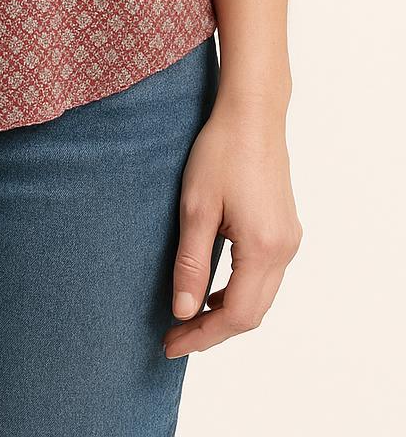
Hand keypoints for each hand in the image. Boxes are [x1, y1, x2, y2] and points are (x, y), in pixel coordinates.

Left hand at [163, 95, 302, 356]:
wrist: (252, 114)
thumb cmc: (221, 152)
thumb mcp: (196, 208)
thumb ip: (191, 263)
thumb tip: (183, 311)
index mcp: (264, 248)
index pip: (235, 315)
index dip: (202, 336)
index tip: (170, 344)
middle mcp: (284, 250)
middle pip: (252, 314)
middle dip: (213, 331)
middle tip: (175, 337)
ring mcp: (289, 240)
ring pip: (261, 297)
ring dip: (227, 313)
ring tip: (189, 318)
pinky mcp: (286, 229)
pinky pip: (266, 277)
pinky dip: (240, 291)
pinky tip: (214, 288)